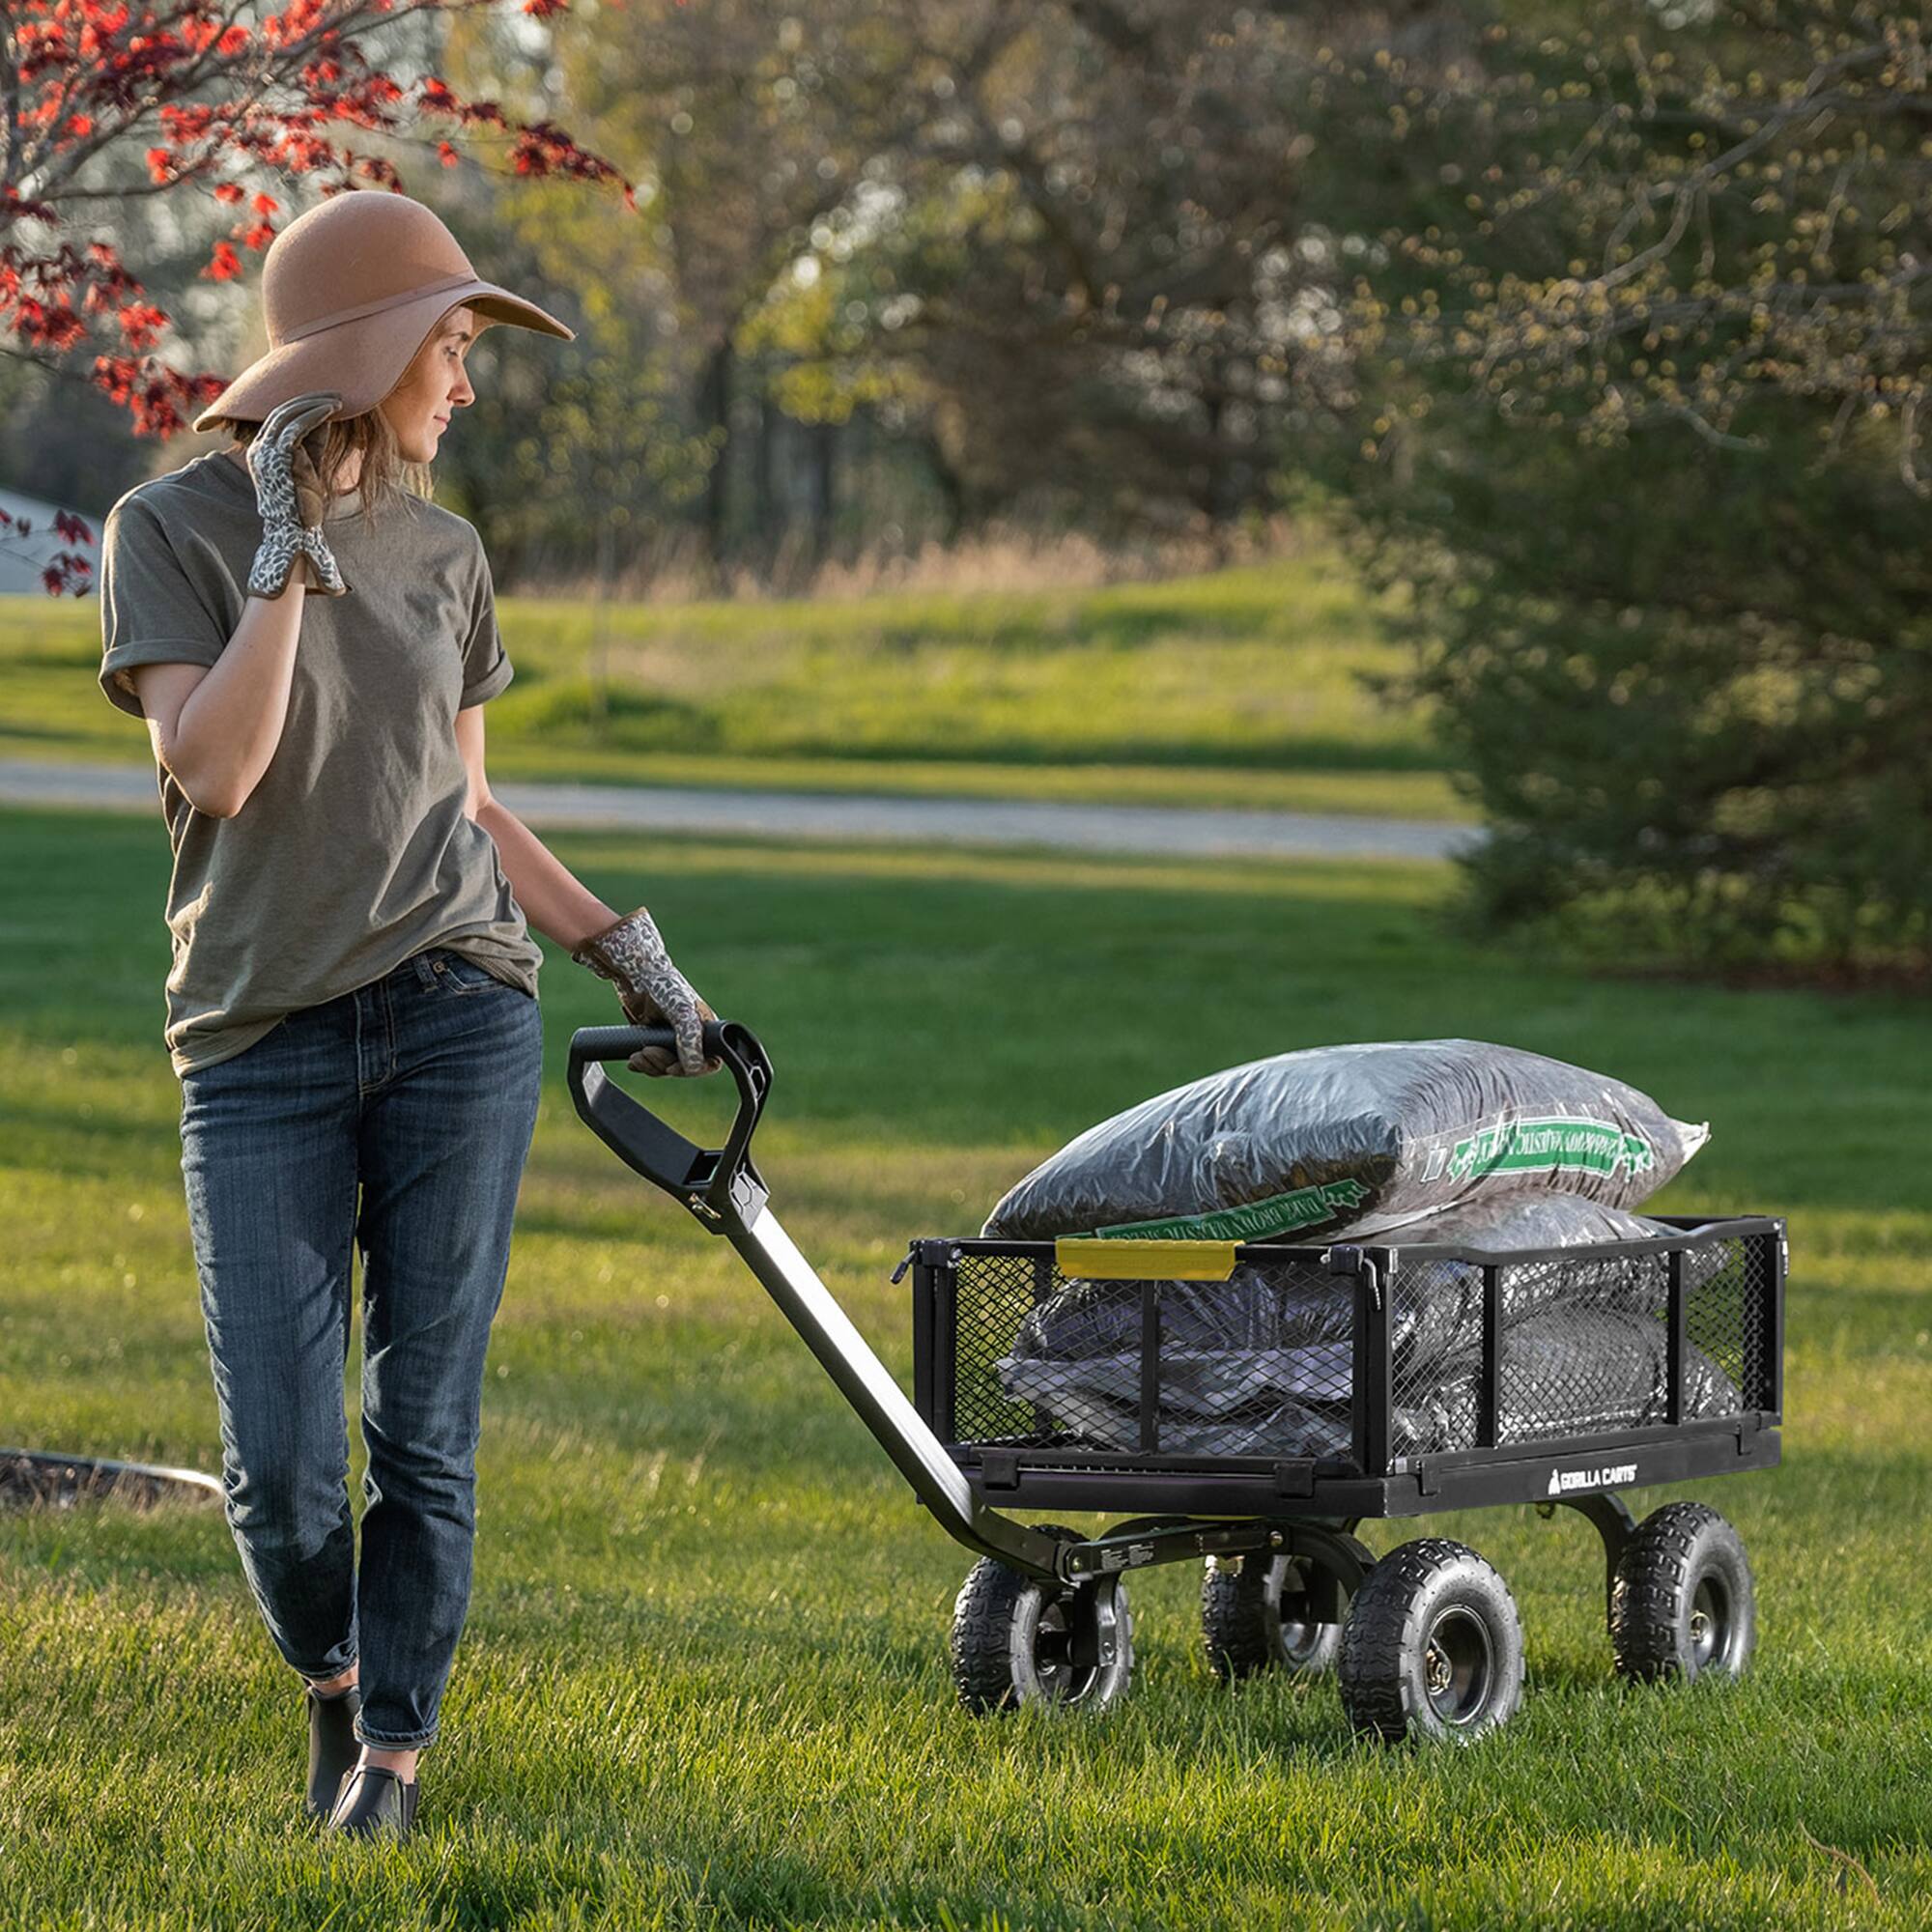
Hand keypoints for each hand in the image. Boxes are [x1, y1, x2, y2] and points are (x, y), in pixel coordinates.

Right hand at [245, 392, 348, 599]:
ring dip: (314, 403)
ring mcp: (264, 451)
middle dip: (307, 398)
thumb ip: (312, 446)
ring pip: (287, 413)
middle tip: (334, 393)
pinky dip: (315, 414)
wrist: (295, 535)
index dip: (300, 405)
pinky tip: (334, 409)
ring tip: (338, 399)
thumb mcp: (309, 471)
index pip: (277, 418)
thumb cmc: (304, 510)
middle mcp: (258, 449)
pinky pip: (296, 425)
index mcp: (261, 452)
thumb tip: (326, 422)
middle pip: (280, 410)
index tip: (324, 399)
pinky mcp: (278, 457)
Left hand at [571, 905, 722, 1077]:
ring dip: (650, 1065)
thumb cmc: (663, 986)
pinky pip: (650, 1060)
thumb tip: (693, 1068)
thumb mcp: (682, 1014)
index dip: (691, 1069)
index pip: (708, 1062)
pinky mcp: (652, 1037)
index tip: (673, 1068)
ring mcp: (669, 1037)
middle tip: (648, 1052)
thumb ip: (690, 1041)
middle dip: (663, 1065)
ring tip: (637, 1055)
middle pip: (682, 1067)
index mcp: (704, 1028)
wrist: (634, 974)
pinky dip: (641, 1063)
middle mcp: (689, 1035)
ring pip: (665, 1066)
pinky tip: (633, 1058)